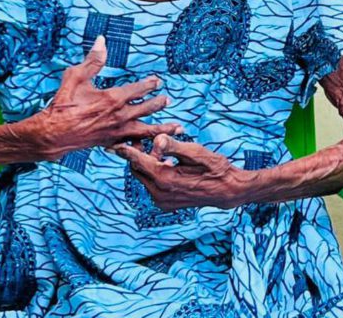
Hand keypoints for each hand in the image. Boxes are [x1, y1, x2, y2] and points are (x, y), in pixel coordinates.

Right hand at [27, 36, 181, 160]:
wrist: (51, 135)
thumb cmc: (63, 104)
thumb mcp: (76, 77)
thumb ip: (93, 60)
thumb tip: (102, 40)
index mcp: (112, 99)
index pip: (139, 89)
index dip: (150, 84)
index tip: (158, 81)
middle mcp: (119, 116)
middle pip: (147, 108)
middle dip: (158, 103)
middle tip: (168, 99)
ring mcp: (116, 131)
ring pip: (145, 130)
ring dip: (162, 128)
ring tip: (176, 128)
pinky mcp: (111, 142)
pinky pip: (133, 143)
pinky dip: (145, 144)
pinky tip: (153, 146)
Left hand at [113, 134, 252, 210]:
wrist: (227, 190)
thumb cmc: (215, 168)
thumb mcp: (197, 152)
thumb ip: (174, 146)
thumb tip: (157, 139)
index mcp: (166, 179)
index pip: (139, 163)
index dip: (127, 151)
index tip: (115, 144)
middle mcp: (160, 194)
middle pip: (139, 171)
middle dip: (138, 155)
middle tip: (140, 138)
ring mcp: (162, 201)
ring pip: (145, 178)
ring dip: (147, 164)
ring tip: (156, 148)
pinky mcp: (165, 204)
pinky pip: (152, 185)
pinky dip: (154, 173)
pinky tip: (164, 162)